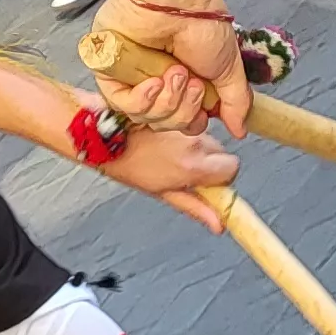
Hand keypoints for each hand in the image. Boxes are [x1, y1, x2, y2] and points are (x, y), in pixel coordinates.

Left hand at [78, 89, 241, 231]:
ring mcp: (186, 125)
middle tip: (182, 168)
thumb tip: (219, 224)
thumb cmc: (128, 166)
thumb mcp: (163, 192)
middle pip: (222, 152)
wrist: (104, 135)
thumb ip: (196, 206)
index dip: (221, 176)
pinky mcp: (176, 110)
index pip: (232, 168)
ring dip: (196, 147)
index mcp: (193, 165)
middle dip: (209, 161)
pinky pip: (193, 124)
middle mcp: (194, 142)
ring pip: (207, 138)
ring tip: (168, 152)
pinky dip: (184, 133)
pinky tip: (164, 138)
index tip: (206, 181)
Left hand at [90, 0, 251, 138]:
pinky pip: (121, 103)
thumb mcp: (227, 67)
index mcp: (182, 82)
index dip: (192, 121)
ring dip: (166, 100)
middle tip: (192, 82)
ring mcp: (132, 77)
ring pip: (144, 117)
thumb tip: (240, 129)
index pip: (183, 121)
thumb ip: (235, 101)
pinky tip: (154, 81)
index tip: (203, 108)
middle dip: (183, 110)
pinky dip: (142, 99)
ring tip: (176, 73)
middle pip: (164, 123)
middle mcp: (156, 82)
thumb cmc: (201, 23)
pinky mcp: (109, 70)